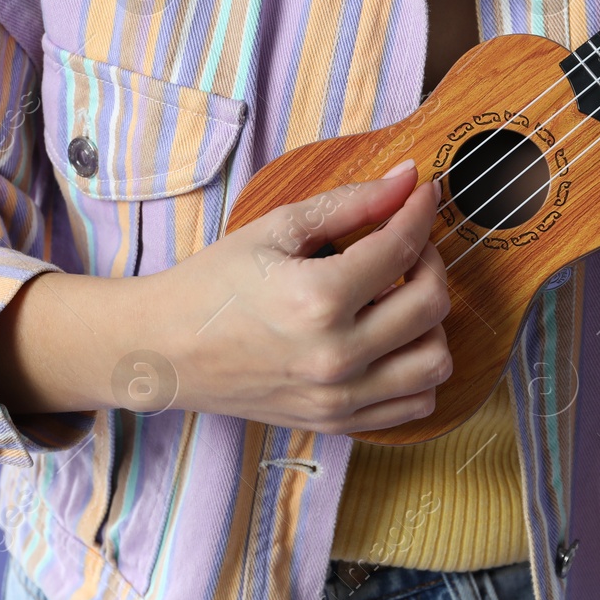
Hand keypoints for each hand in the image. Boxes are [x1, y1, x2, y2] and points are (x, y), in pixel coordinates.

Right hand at [0, 160, 452, 434]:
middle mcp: (336, 355)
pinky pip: (414, 405)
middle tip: (406, 246)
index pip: (403, 248)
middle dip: (430, 262)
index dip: (420, 212)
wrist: (164, 350)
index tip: (423, 194)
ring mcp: (338, 397)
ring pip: (436, 362)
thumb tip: (407, 178)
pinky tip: (393, 341)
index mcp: (318, 299)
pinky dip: (419, 370)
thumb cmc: (213, 283)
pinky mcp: (336, 421)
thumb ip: (349, 203)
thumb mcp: (276, 229)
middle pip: (432, 305)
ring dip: (432, 322)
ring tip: (400, 297)